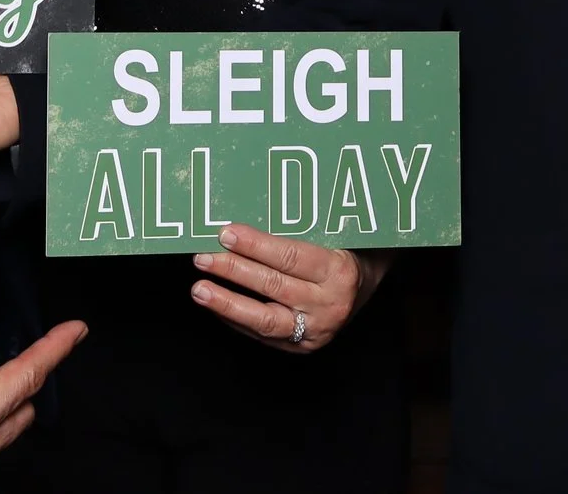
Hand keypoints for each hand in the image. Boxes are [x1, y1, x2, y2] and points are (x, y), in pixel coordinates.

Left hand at [189, 224, 386, 353]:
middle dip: (234, 271)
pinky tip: (217, 305)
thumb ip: (298, 231)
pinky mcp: (303, 346)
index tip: (226, 233)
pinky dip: (237, 320)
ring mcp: (317, 329)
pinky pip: (264, 335)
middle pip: (273, 286)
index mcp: (338, 271)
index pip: (290, 257)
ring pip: (265, 319)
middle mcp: (330, 304)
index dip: (255, 245)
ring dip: (228, 303)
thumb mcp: (332, 236)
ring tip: (200, 290)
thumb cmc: (344, 252)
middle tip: (203, 258)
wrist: (367, 286)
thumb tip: (246, 222)